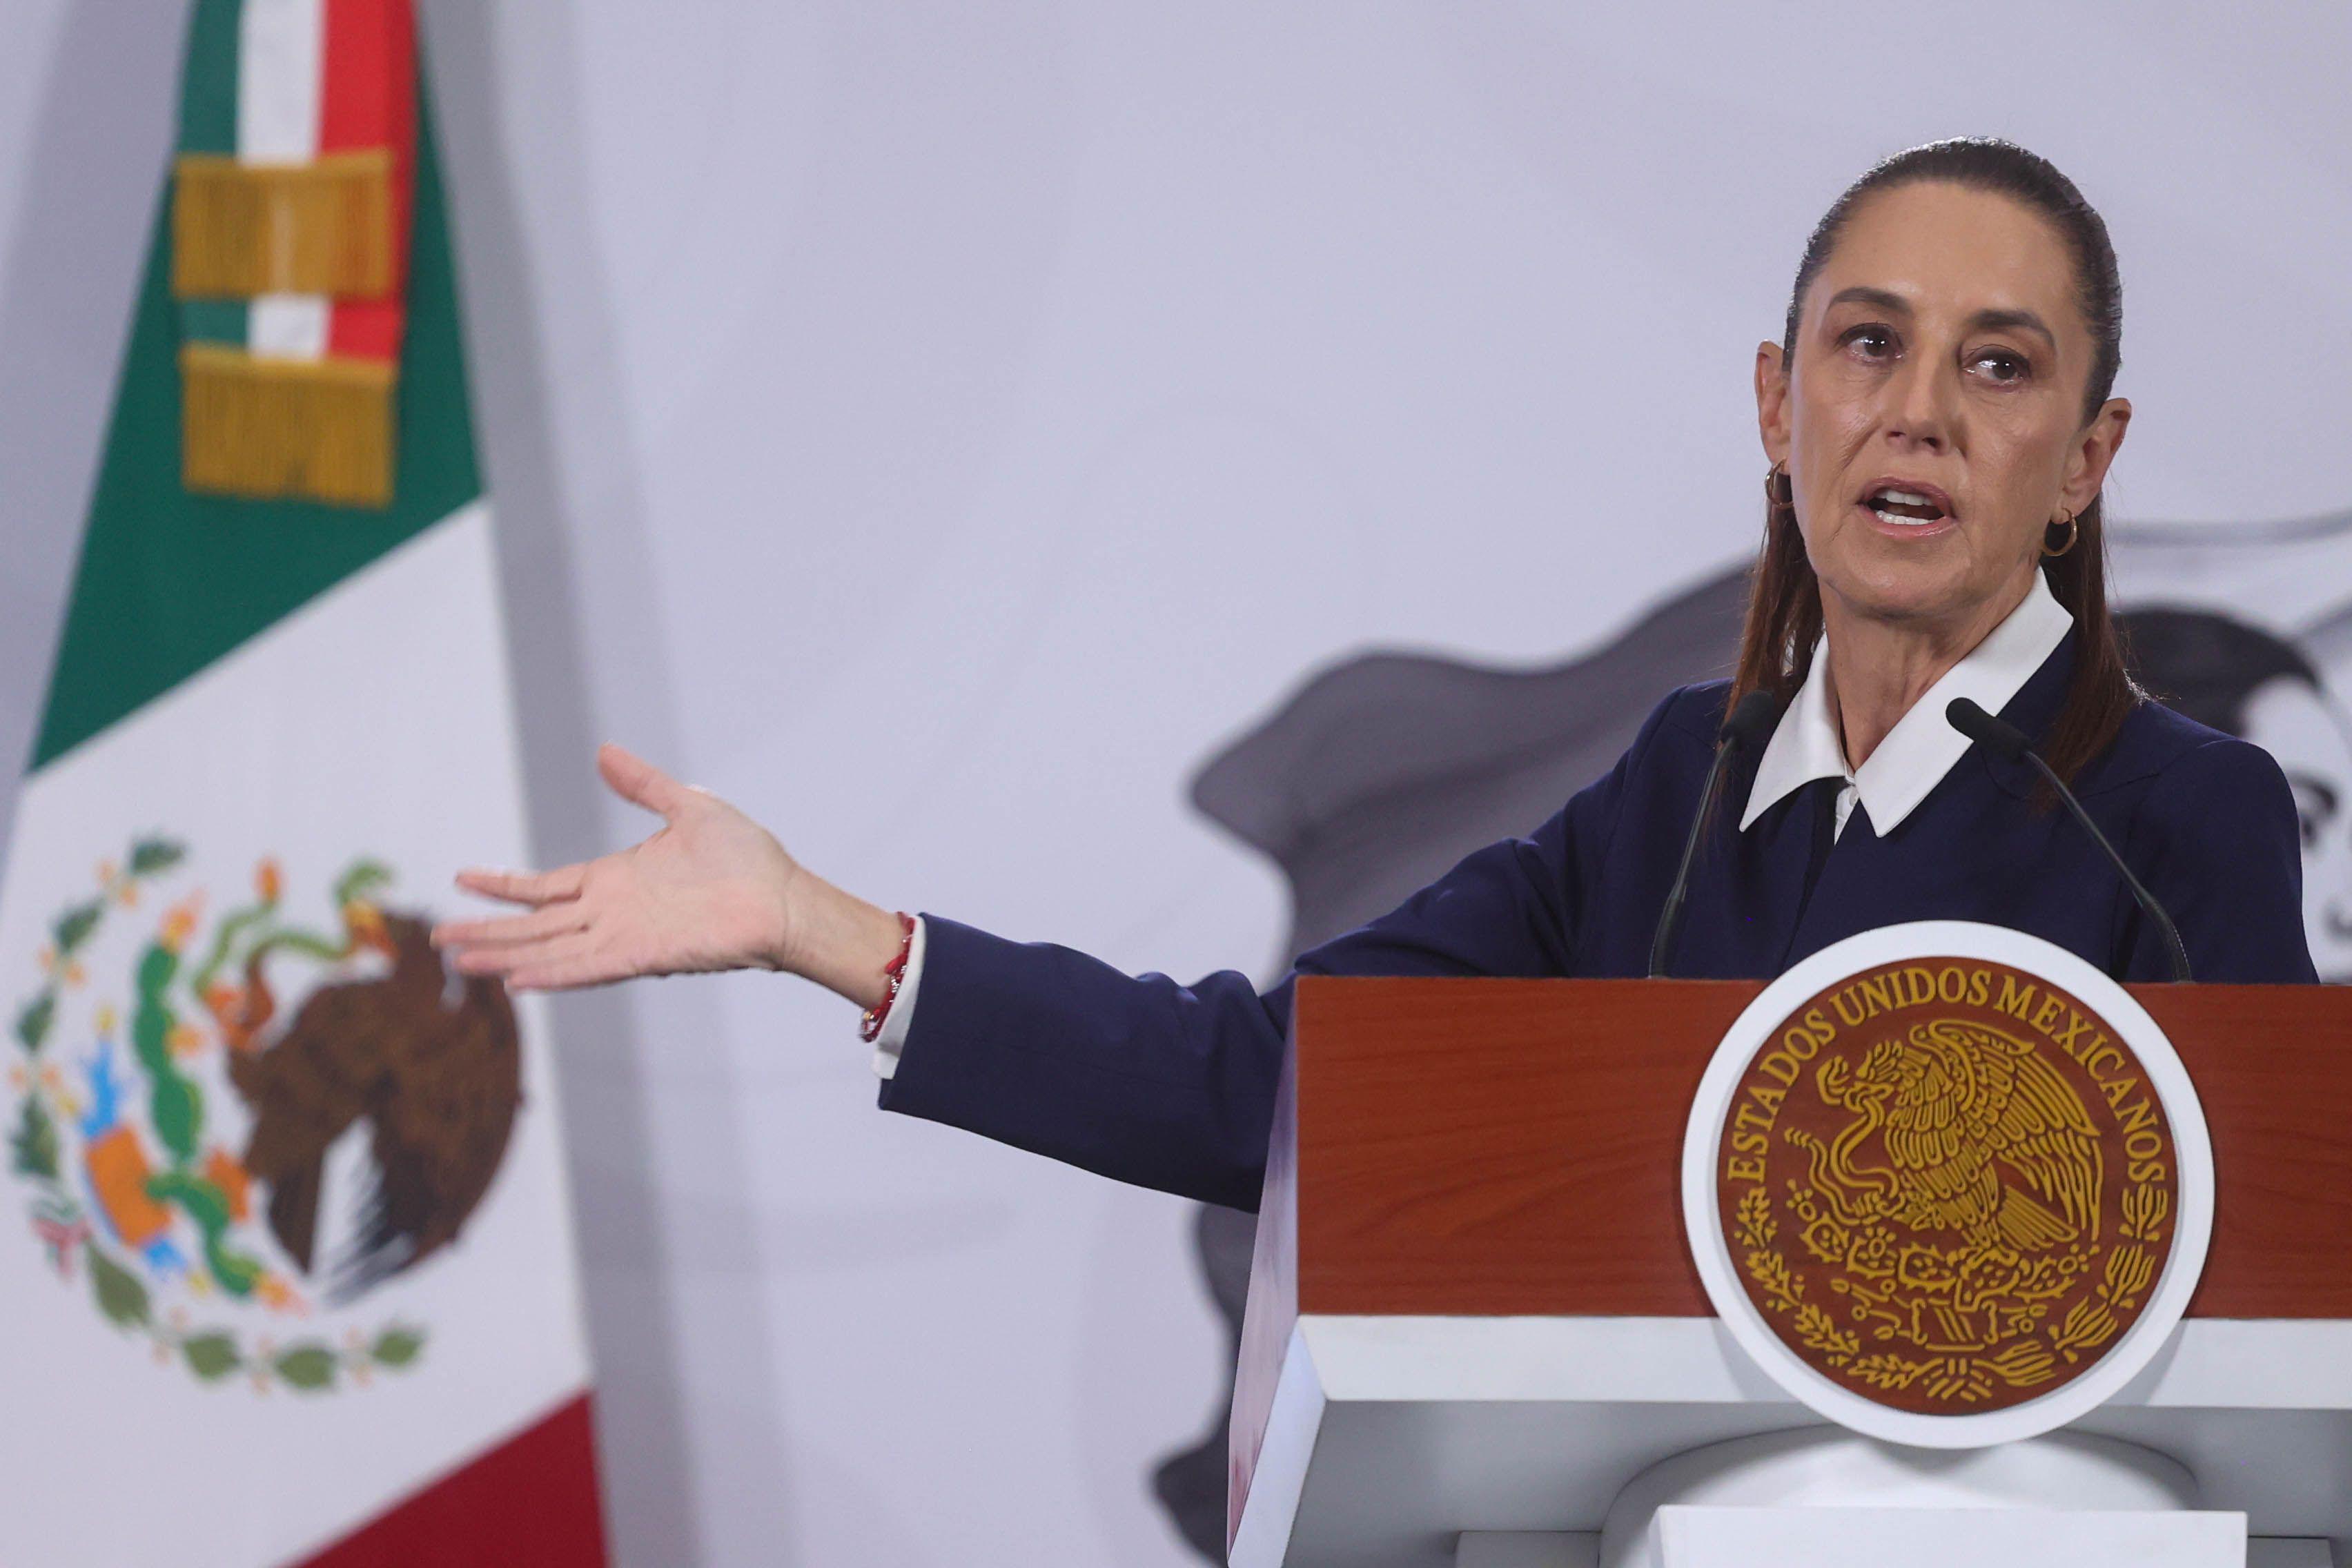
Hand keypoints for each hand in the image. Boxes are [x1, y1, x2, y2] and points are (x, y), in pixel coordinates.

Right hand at [431, 744, 901, 1001]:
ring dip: (505, 954)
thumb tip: (603, 752)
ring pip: (549, 949)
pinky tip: (515, 981)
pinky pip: (586, 968)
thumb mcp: (688, 806)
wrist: (785, 898)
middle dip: (487, 929)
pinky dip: (552, 974)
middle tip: (437, 937)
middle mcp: (611, 912)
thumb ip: (643, 785)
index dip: (503, 886)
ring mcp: (623, 937)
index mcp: (615, 879)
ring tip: (459, 958)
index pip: (545, 886)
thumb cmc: (747, 858)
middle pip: (535, 924)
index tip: (463, 878)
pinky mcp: (643, 957)